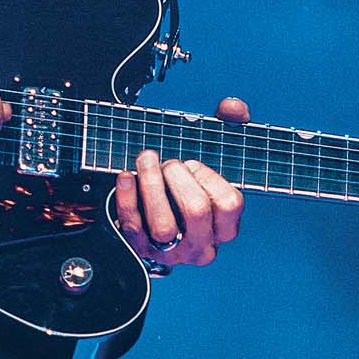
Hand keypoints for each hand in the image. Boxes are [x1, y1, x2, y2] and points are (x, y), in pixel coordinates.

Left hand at [115, 96, 249, 267]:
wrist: (157, 223)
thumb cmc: (191, 186)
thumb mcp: (214, 158)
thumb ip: (230, 126)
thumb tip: (232, 106)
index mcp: (225, 227)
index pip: (229, 203)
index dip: (210, 177)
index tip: (194, 165)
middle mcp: (203, 245)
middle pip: (196, 210)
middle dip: (177, 176)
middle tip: (168, 162)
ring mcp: (173, 252)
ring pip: (163, 225)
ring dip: (151, 184)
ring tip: (146, 161)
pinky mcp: (143, 251)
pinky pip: (133, 226)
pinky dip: (127, 197)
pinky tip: (125, 176)